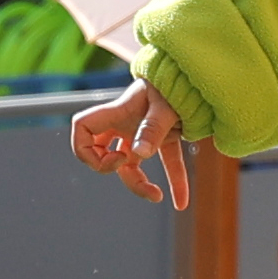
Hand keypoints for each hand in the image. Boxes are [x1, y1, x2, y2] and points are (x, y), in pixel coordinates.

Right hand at [72, 81, 192, 210]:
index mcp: (117, 112)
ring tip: (157, 196)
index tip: (110, 155)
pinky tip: (182, 203)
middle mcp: (125, 124)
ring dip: (139, 184)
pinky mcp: (165, 138)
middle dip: (111, 169)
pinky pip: (165, 164)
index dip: (83, 148)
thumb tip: (140, 154)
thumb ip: (153, 129)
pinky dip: (175, 182)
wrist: (196, 76)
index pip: (82, 128)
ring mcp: (143, 133)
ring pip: (130, 165)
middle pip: (103, 154)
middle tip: (128, 165)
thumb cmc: (175, 82)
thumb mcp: (164, 105)